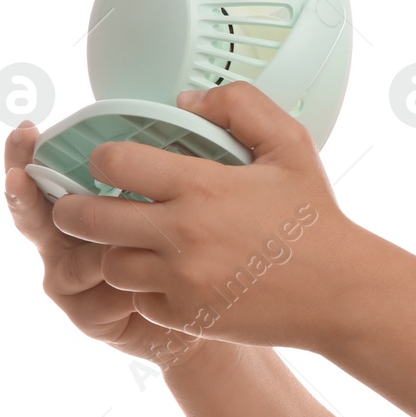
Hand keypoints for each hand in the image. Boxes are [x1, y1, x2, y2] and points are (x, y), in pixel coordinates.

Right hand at [3, 120, 220, 372]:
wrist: (210, 313)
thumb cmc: (194, 252)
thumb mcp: (187, 199)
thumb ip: (177, 159)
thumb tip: (184, 105)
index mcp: (88, 201)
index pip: (47, 169)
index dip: (29, 152)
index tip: (28, 130)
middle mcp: (70, 237)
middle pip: (33, 211)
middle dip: (24, 193)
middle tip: (22, 177)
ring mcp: (73, 278)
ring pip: (66, 259)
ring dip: (96, 253)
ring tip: (124, 251)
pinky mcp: (87, 314)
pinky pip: (92, 299)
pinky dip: (117, 293)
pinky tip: (139, 293)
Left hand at [44, 82, 354, 351]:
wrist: (340, 291)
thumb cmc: (314, 217)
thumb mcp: (291, 144)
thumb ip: (239, 105)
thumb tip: (185, 101)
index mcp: (201, 185)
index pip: (112, 161)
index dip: (103, 158)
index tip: (111, 164)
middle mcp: (183, 234)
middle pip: (87, 218)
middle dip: (75, 209)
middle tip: (82, 206)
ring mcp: (182, 280)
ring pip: (109, 264)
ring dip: (115, 252)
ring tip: (134, 244)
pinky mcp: (187, 315)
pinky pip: (139, 301)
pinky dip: (148, 290)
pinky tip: (171, 277)